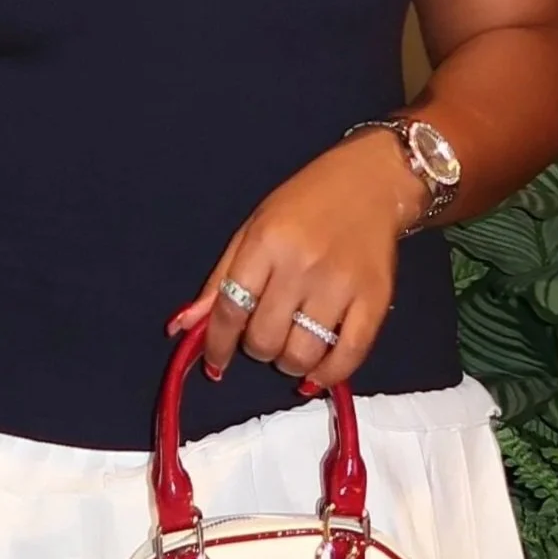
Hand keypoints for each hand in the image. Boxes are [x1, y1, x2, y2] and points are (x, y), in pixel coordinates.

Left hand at [168, 131, 430, 390]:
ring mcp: (340, 285)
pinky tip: (316, 374)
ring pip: (302, 354)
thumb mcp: (254, 226)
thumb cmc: (305, 202)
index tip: (216, 363)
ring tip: (291, 348)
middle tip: (265, 336)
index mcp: (266, 242)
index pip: (231, 308)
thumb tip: (183, 328)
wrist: (370, 182)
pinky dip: (327, 376)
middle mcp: (301, 265)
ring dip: (289, 363)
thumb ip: (221, 278)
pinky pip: (348, 357)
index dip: (217, 344)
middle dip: (257, 348)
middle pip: (265, 338)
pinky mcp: (375, 301)